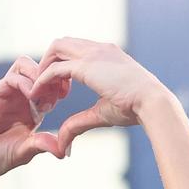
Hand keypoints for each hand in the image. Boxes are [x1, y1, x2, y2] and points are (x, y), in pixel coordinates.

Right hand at [0, 56, 70, 186]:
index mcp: (30, 111)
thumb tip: (63, 151)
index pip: (49, 85)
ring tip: (43, 97)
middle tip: (58, 94)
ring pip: (25, 65)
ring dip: (39, 75)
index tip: (65, 96)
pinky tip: (32, 99)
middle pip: (39, 69)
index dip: (60, 85)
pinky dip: (26, 82)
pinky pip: (12, 76)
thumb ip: (42, 145)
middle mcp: (18, 99)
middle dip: (52, 76)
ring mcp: (5, 95)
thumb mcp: (24, 152)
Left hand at [29, 38, 172, 154]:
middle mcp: (99, 49)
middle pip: (62, 43)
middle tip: (46, 90)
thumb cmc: (134, 109)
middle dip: (48, 63)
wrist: (152, 102)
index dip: (63, 67)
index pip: (76, 50)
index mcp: (107, 55)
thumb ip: (79, 123)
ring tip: (40, 91)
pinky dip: (42, 79)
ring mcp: (93, 54)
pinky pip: (55, 68)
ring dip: (43, 68)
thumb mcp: (101, 113)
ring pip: (56, 48)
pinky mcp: (86, 66)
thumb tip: (63, 145)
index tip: (60, 92)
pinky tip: (36, 94)